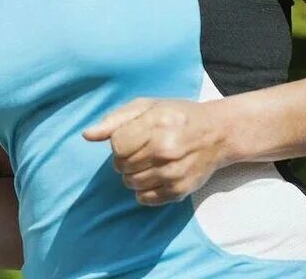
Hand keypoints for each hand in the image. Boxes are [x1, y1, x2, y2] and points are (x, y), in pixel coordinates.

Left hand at [83, 97, 232, 205]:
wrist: (218, 133)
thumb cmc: (177, 115)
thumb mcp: (146, 106)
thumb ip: (114, 120)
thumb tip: (87, 135)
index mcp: (155, 125)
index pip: (117, 146)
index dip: (118, 143)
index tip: (130, 137)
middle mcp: (165, 150)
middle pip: (121, 165)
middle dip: (123, 159)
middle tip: (139, 150)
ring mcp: (174, 173)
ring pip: (130, 183)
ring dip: (131, 174)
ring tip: (145, 162)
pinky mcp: (181, 190)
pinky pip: (146, 199)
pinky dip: (142, 191)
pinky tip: (152, 176)